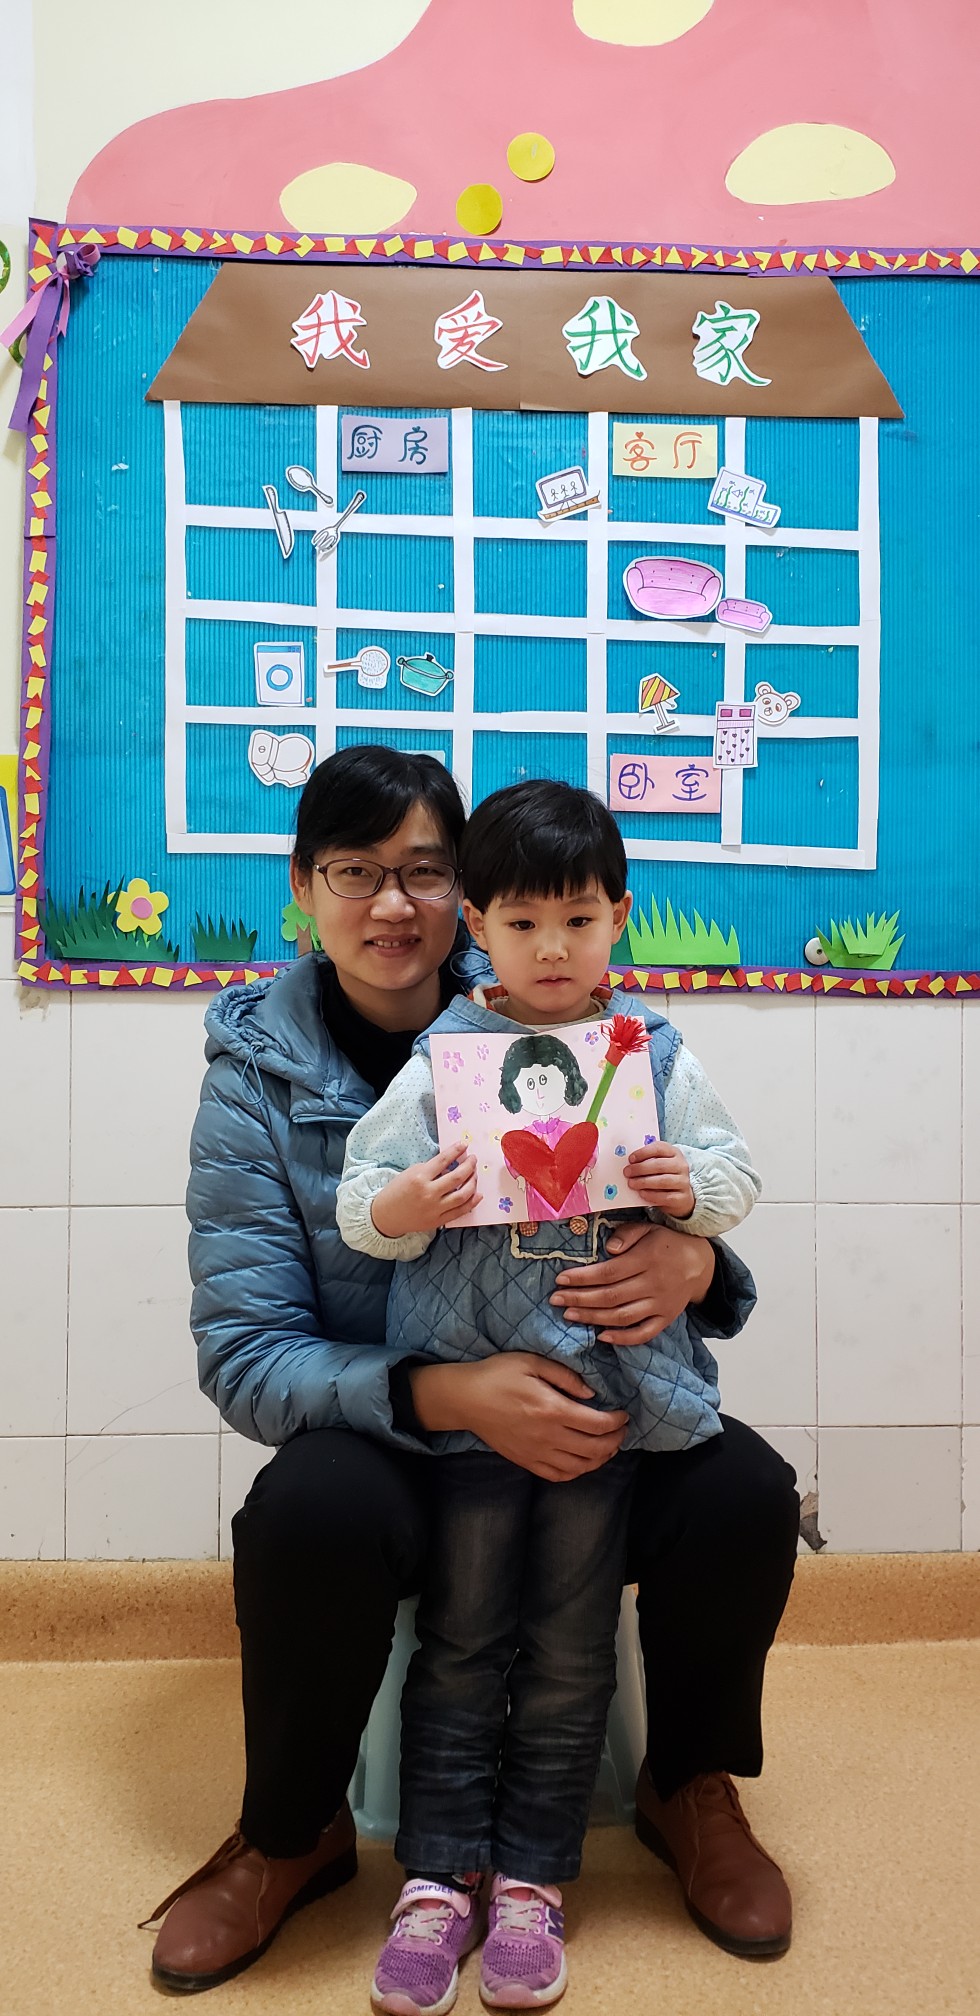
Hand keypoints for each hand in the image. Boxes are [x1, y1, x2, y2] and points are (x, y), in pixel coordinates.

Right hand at [370, 1145, 480, 1238]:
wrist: (386, 1216)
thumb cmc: (397, 1191)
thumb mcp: (410, 1173)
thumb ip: (431, 1169)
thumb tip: (452, 1164)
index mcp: (419, 1178)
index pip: (443, 1160)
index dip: (456, 1150)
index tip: (464, 1145)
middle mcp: (429, 1193)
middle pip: (457, 1177)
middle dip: (469, 1166)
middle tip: (473, 1159)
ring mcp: (435, 1208)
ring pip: (463, 1195)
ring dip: (473, 1182)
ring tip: (475, 1174)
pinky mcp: (438, 1220)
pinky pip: (461, 1211)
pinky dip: (472, 1202)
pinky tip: (478, 1194)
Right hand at [408, 1354, 627, 1481]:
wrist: (465, 1399)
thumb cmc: (497, 1375)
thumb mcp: (532, 1362)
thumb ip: (565, 1376)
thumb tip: (591, 1394)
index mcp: (552, 1409)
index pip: (598, 1424)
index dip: (617, 1422)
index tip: (623, 1414)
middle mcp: (547, 1436)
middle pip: (595, 1449)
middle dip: (615, 1440)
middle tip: (622, 1430)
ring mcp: (536, 1452)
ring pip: (580, 1467)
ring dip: (601, 1458)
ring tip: (608, 1446)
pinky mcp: (526, 1461)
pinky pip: (559, 1475)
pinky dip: (577, 1471)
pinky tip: (583, 1461)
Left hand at [550, 1222, 714, 1346]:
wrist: (701, 1262)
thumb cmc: (666, 1243)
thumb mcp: (648, 1228)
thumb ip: (627, 1234)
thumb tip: (610, 1249)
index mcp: (647, 1259)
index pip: (609, 1272)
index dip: (582, 1278)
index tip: (560, 1279)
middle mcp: (654, 1284)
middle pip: (611, 1296)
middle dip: (579, 1299)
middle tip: (556, 1300)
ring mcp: (660, 1304)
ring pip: (622, 1317)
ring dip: (593, 1318)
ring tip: (570, 1315)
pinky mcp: (666, 1319)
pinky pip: (643, 1333)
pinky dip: (623, 1339)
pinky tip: (602, 1336)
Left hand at [624, 1141, 694, 1217]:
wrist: (681, 1195)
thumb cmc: (665, 1175)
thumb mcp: (659, 1163)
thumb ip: (647, 1160)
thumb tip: (630, 1163)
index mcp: (674, 1153)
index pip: (659, 1148)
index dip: (643, 1153)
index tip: (631, 1159)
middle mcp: (681, 1166)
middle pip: (660, 1165)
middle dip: (641, 1168)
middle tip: (627, 1172)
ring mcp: (683, 1182)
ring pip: (663, 1181)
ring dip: (644, 1182)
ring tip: (632, 1183)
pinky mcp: (682, 1197)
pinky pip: (666, 1196)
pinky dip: (652, 1195)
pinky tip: (642, 1193)